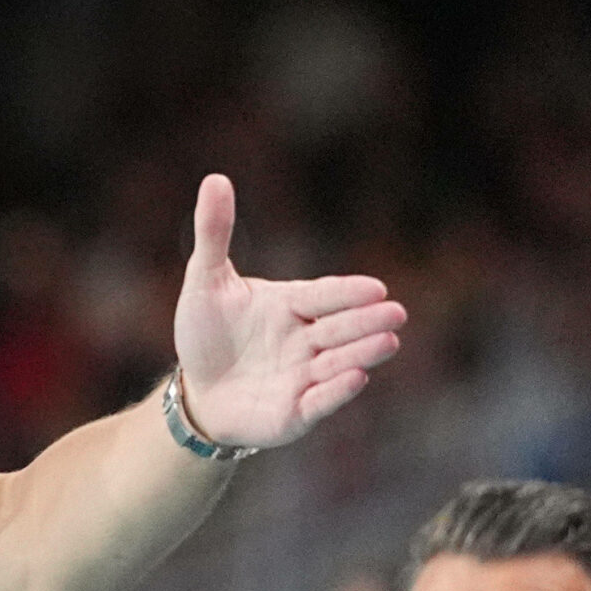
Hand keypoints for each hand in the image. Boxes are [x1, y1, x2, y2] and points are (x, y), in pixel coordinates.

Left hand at [172, 175, 406, 448]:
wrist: (196, 392)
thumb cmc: (206, 334)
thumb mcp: (205, 282)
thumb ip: (214, 234)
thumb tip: (214, 178)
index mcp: (291, 306)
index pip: (323, 295)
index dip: (347, 293)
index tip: (374, 288)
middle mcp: (306, 340)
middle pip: (339, 328)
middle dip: (365, 321)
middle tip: (394, 312)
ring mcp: (304, 377)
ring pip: (338, 362)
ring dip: (362, 353)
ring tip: (388, 342)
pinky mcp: (296, 412)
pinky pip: (320, 400)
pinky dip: (337, 391)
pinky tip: (356, 378)